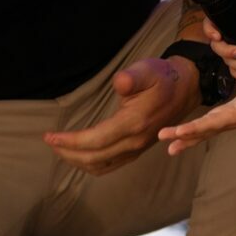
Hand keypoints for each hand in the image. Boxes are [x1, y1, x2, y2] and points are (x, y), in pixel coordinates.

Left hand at [44, 55, 198, 175]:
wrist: (185, 89)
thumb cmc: (163, 78)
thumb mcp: (148, 70)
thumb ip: (132, 77)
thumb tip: (119, 83)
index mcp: (134, 123)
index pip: (96, 140)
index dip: (71, 141)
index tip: (50, 136)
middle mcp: (135, 141)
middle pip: (95, 158)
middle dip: (68, 152)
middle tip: (49, 141)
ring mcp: (137, 149)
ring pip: (101, 166)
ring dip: (77, 160)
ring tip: (60, 148)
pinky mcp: (137, 150)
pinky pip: (110, 165)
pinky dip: (90, 164)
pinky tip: (79, 154)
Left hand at [159, 76, 235, 153]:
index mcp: (233, 116)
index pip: (211, 124)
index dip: (195, 128)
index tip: (179, 132)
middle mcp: (226, 121)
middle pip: (201, 130)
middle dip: (182, 136)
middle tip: (162, 138)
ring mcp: (225, 121)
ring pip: (201, 131)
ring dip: (184, 138)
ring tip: (168, 147)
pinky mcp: (224, 117)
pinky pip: (205, 127)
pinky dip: (192, 132)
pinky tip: (181, 136)